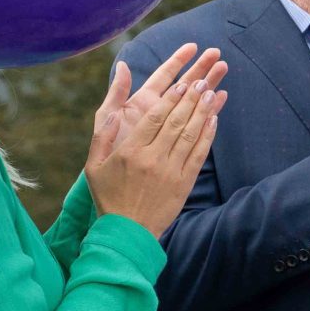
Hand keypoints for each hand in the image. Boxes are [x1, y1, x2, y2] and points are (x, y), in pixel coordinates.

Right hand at [88, 46, 226, 235]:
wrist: (127, 231)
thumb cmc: (108, 194)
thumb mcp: (94, 164)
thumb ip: (103, 134)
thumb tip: (112, 112)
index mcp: (129, 152)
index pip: (154, 118)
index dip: (170, 99)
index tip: (182, 83)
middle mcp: (152, 159)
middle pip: (175, 122)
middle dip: (190, 99)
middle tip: (202, 80)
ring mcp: (170, 171)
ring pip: (190, 135)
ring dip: (202, 112)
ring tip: (211, 92)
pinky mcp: (184, 182)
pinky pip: (198, 154)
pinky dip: (207, 135)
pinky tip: (214, 119)